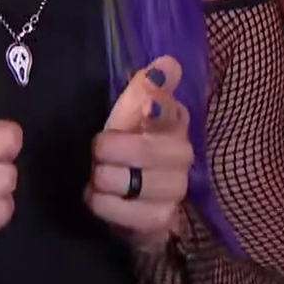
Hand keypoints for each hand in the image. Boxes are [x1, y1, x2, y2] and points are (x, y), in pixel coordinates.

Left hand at [86, 55, 192, 253]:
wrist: (135, 202)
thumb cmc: (130, 147)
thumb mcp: (129, 115)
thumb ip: (144, 88)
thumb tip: (168, 62)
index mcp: (175, 121)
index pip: (171, 112)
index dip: (159, 109)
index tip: (147, 107)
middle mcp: (183, 155)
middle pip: (141, 150)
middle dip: (108, 151)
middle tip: (100, 154)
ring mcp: (176, 190)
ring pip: (123, 181)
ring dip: (102, 178)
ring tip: (103, 176)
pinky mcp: (161, 220)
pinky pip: (117, 209)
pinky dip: (101, 203)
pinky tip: (104, 197)